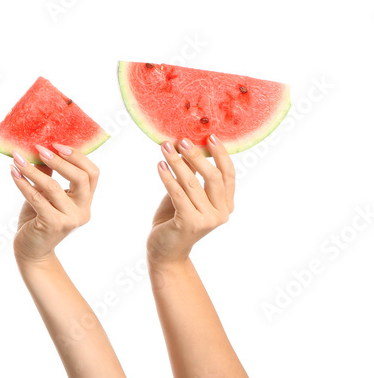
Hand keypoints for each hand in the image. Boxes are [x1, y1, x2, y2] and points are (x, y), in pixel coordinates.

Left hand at [9, 144, 98, 265]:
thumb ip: (49, 175)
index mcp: (85, 201)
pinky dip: (23, 183)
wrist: (31, 251)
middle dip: (59, 160)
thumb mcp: (46, 195)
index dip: (77, 156)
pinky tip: (13, 173)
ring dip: (33, 170)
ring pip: (53, 187)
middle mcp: (82, 211)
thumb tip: (42, 148)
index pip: (92, 174)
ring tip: (18, 158)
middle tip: (39, 148)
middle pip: (80, 178)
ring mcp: (70, 219)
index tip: (57, 144)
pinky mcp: (53, 224)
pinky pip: (37, 198)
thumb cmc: (38, 220)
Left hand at [148, 135, 235, 264]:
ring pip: (192, 183)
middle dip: (196, 155)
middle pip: (213, 176)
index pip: (228, 175)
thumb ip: (190, 176)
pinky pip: (178, 193)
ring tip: (164, 148)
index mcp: (226, 205)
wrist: (165, 252)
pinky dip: (168, 177)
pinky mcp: (190, 223)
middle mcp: (222, 213)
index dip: (221, 155)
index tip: (210, 136)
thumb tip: (187, 147)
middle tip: (182, 140)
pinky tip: (160, 165)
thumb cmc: (174, 221)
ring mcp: (208, 219)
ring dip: (177, 162)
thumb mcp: (185, 195)